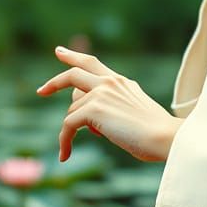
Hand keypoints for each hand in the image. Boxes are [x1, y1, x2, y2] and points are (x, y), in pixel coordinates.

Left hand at [36, 46, 183, 162]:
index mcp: (121, 82)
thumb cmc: (157, 134)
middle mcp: (110, 83)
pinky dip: (64, 141)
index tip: (59, 52)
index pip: (92, 63)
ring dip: (75, 129)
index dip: (73, 57)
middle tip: (41, 91)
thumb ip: (112, 109)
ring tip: (95, 142)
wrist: (166, 137)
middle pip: (73, 75)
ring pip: (72, 111)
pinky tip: (65, 155)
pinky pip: (67, 125)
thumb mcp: (133, 114)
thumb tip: (89, 121)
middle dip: (54, 82)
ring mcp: (101, 93)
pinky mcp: (93, 109)